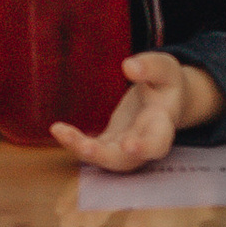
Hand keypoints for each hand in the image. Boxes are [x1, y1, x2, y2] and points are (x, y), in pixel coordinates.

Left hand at [52, 49, 220, 172]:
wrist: (166, 98)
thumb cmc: (167, 82)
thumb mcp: (166, 69)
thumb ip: (151, 67)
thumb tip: (129, 67)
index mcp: (162, 124)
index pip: (158, 142)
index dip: (145, 147)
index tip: (129, 145)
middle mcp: (144, 141)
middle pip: (126, 160)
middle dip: (105, 155)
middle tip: (85, 147)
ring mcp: (126, 146)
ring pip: (106, 158)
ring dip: (83, 150)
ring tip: (62, 133)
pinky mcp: (111, 142)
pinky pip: (92, 148)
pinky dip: (75, 142)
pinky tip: (59, 129)